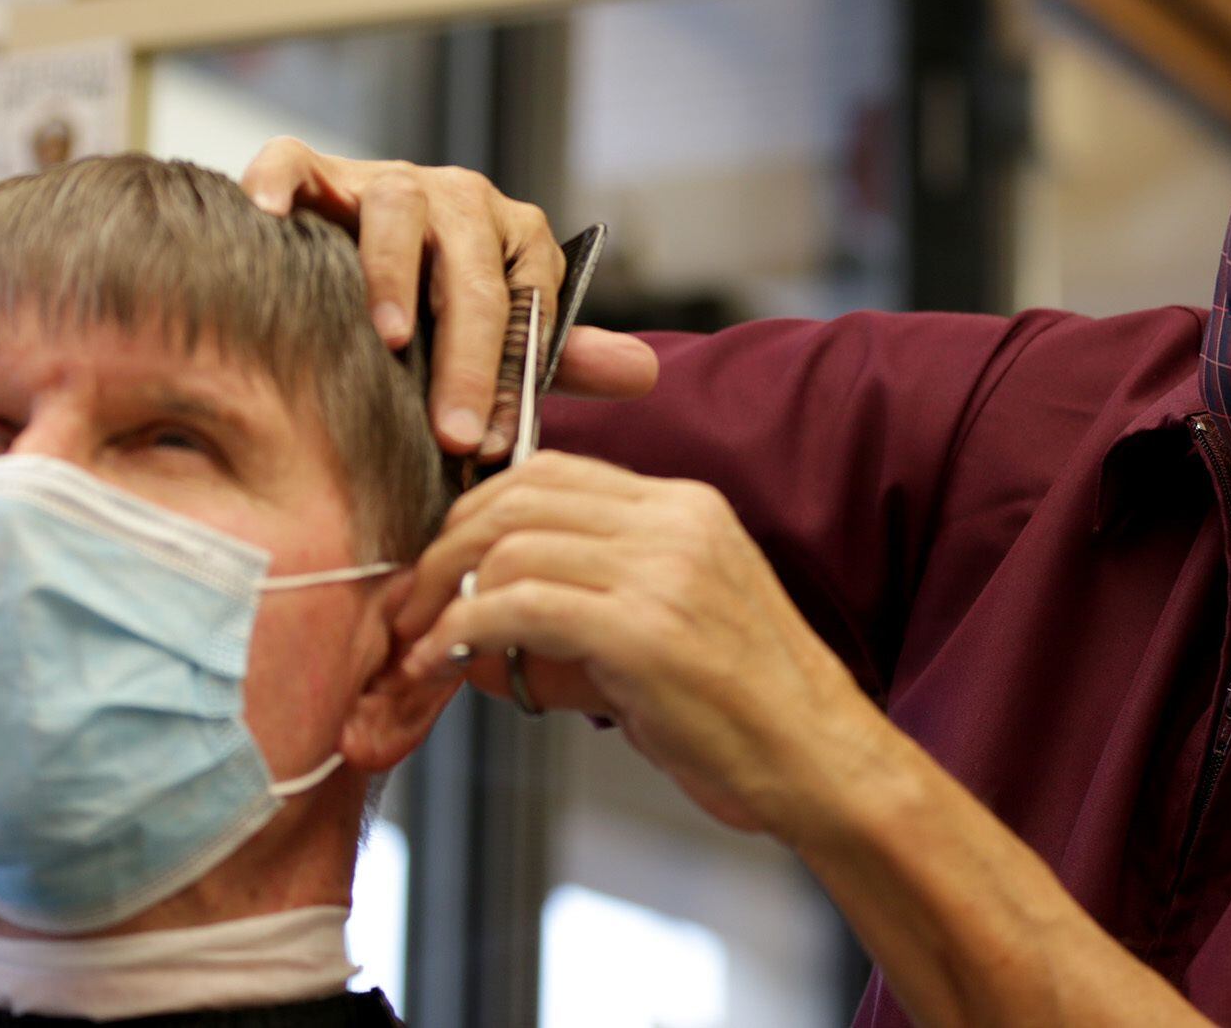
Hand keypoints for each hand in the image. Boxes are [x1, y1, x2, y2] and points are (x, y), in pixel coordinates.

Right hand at [241, 139, 659, 456]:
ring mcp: (385, 181)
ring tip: (390, 339)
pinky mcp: (317, 170)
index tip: (494, 445)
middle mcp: (456, 201)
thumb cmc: (435, 307)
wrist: (356, 247)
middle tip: (452, 431)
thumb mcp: (502, 333)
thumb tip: (644, 373)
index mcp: (512, 237)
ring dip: (393, 274)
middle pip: (470, 270)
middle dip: (466, 356)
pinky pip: (296, 162)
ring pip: (396, 210)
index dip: (511, 378)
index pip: (526, 302)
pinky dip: (279, 181)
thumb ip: (556, 355)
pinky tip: (268, 217)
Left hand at [393, 452, 872, 834]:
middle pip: (518, 494)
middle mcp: (673, 521)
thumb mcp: (663, 636)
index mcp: (685, 508)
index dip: (478, 509)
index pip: (552, 469)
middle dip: (444, 546)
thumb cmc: (743, 713)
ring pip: (509, 544)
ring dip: (443, 595)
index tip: (441, 563)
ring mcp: (661, 569)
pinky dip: (462, 631)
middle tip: (409, 604)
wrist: (821, 762)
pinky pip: (519, 605)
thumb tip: (467, 630)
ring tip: (420, 646)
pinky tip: (444, 662)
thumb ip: (573, 618)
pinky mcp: (643, 629)